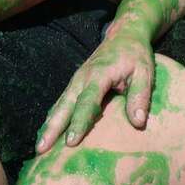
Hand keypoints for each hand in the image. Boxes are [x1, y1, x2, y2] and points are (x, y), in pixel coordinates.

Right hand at [36, 24, 156, 152]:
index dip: (79, 122)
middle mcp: (82, 78)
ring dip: (49, 126)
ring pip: (59, 105)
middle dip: (52, 128)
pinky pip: (61, 103)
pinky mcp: (75, 84)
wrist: (124, 35)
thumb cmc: (135, 56)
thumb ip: (140, 96)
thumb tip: (138, 122)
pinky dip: (53, 118)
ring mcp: (76, 81)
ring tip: (39, 148)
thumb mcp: (145, 71)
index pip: (88, 101)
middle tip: (41, 149)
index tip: (71, 142)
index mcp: (99, 74)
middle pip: (65, 105)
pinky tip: (47, 133)